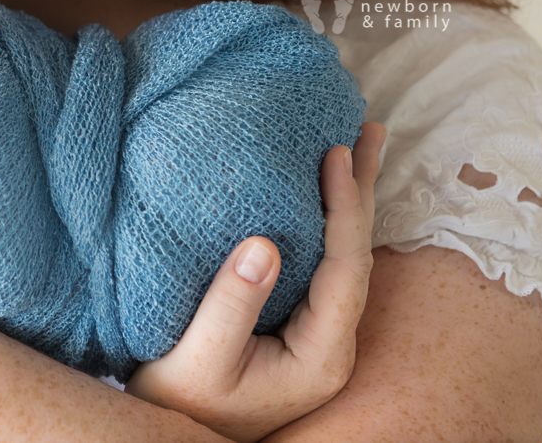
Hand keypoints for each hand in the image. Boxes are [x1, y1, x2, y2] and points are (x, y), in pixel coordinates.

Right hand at [124, 122, 386, 442]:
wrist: (171, 437)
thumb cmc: (180, 402)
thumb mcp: (198, 358)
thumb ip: (231, 304)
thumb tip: (264, 242)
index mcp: (319, 355)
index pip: (345, 269)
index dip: (344, 208)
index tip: (334, 154)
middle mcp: (329, 344)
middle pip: (356, 256)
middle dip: (362, 192)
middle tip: (370, 130)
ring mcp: (315, 335)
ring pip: (342, 256)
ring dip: (348, 201)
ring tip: (358, 147)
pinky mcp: (294, 326)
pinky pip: (320, 263)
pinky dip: (323, 220)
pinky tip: (319, 193)